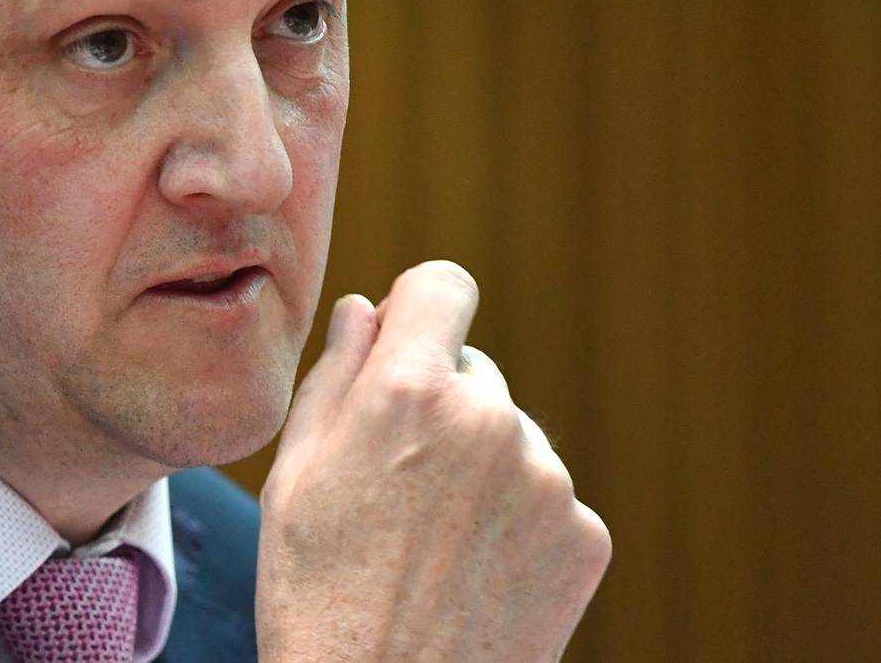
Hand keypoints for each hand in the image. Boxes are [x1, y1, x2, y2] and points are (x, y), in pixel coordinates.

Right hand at [255, 261, 610, 661]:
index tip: (402, 343)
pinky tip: (470, 575)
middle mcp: (491, 420)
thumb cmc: (315, 595)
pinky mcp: (585, 537)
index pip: (443, 285)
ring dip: (479, 470)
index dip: (418, 309)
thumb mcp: (295, 476)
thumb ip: (334, 377)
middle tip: (393, 488)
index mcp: (410, 391)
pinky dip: (515, 526)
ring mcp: (548, 481)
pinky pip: (547, 500)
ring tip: (428, 547)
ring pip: (510, 440)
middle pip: (472, 374)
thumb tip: (366, 312)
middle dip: (437, 408)